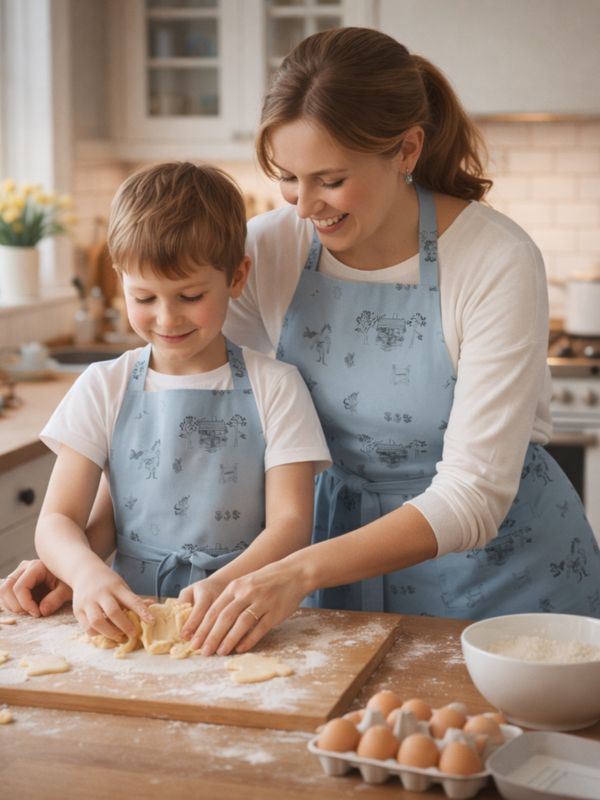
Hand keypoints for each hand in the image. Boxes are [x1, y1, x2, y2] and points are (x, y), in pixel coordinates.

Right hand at [0, 559, 71, 616]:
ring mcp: (18, 573)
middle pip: (7, 589)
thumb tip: (42, 611)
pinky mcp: (17, 581)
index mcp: (36, 567)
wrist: (72, 574)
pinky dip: (12, 604)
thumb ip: (55, 599)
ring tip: (30, 611)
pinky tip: (27, 608)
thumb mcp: (67, 590)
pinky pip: (6, 594)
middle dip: (17, 606)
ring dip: (13, 606)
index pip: (20, 587)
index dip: (25, 604)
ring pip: (3, 591)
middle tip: (33, 613)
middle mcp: (24, 567)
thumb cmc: (69, 581)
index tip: (38, 614)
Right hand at [71, 563, 153, 642]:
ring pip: (97, 622)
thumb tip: (152, 605)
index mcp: (115, 586)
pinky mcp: (77, 610)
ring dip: (110, 633)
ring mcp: (87, 602)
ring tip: (119, 635)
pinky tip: (105, 632)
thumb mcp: (122, 585)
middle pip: (113, 612)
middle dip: (125, 626)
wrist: (84, 571)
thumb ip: (133, 599)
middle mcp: (101, 593)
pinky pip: (87, 627)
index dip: (142, 612)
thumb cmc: (107, 581)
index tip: (151, 621)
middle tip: (133, 634)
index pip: (131, 600)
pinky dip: (97, 634)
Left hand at [188, 560, 307, 656]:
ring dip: (228, 640)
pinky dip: (248, 640)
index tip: (193, 641)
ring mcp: (262, 602)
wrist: (294, 573)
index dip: (202, 627)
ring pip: (240, 624)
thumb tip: (213, 621)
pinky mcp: (275, 612)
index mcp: (236, 586)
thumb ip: (231, 599)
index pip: (214, 609)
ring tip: (220, 653)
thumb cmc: (266, 580)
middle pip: (224, 617)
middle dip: (212, 636)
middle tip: (203, 651)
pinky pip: (259, 629)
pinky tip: (240, 649)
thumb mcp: (245, 583)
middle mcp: (247, 593)